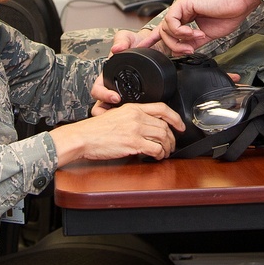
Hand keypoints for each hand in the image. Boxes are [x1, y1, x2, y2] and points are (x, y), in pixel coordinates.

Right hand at [50, 101, 185, 164]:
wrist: (83, 137)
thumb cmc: (95, 130)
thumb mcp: (116, 115)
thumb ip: (132, 118)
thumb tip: (145, 127)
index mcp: (133, 108)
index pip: (162, 108)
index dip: (175, 117)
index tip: (180, 125)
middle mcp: (136, 117)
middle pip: (164, 126)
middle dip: (172, 137)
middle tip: (172, 144)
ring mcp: (135, 130)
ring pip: (162, 137)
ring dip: (167, 147)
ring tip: (165, 152)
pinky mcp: (133, 143)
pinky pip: (155, 148)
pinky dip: (159, 154)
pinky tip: (157, 156)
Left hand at [154, 0, 260, 54]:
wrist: (239, 2)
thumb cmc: (230, 14)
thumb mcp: (208, 34)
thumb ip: (193, 42)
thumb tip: (180, 50)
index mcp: (188, 16)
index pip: (168, 29)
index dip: (155, 38)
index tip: (147, 46)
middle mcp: (183, 10)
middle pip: (165, 31)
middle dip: (174, 45)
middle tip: (189, 50)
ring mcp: (182, 5)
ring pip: (166, 28)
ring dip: (180, 39)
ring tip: (196, 38)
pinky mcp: (184, 2)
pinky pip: (172, 21)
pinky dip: (181, 31)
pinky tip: (194, 32)